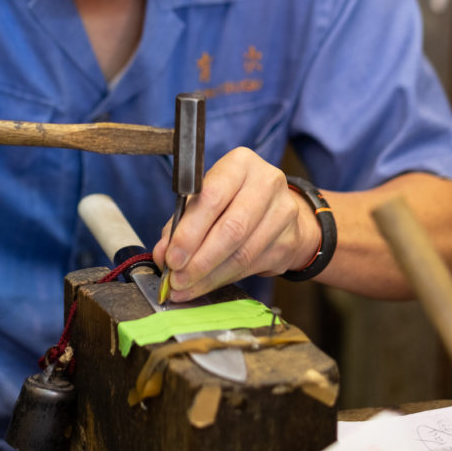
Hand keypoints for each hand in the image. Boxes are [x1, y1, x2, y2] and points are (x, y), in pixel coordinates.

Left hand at [153, 147, 320, 300]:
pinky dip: (224, 280)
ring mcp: (283, 212)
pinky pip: (252, 267)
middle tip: (177, 279)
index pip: (212, 197)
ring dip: (210, 276)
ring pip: (243, 253)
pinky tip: (206, 285)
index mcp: (241, 163)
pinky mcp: (289, 240)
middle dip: (200, 260)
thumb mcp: (204, 199)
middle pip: (231, 228)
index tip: (171, 257)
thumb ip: (180, 223)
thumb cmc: (232, 200)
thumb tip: (162, 254)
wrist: (278, 210)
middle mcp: (267, 182)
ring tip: (186, 287)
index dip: (190, 232)